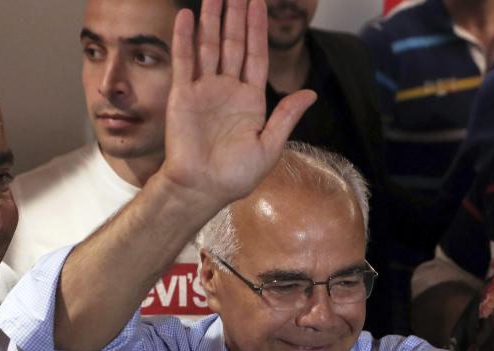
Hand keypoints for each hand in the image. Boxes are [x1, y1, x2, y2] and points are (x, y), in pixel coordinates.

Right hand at [159, 0, 315, 210]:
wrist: (202, 189)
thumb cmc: (236, 175)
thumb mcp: (269, 146)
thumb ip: (286, 116)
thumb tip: (310, 93)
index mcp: (251, 100)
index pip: (256, 55)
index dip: (257, 29)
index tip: (259, 4)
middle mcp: (228, 90)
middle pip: (234, 44)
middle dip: (236, 17)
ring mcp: (204, 90)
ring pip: (209, 46)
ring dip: (212, 20)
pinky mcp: (183, 95)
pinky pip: (184, 61)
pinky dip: (184, 38)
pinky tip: (187, 15)